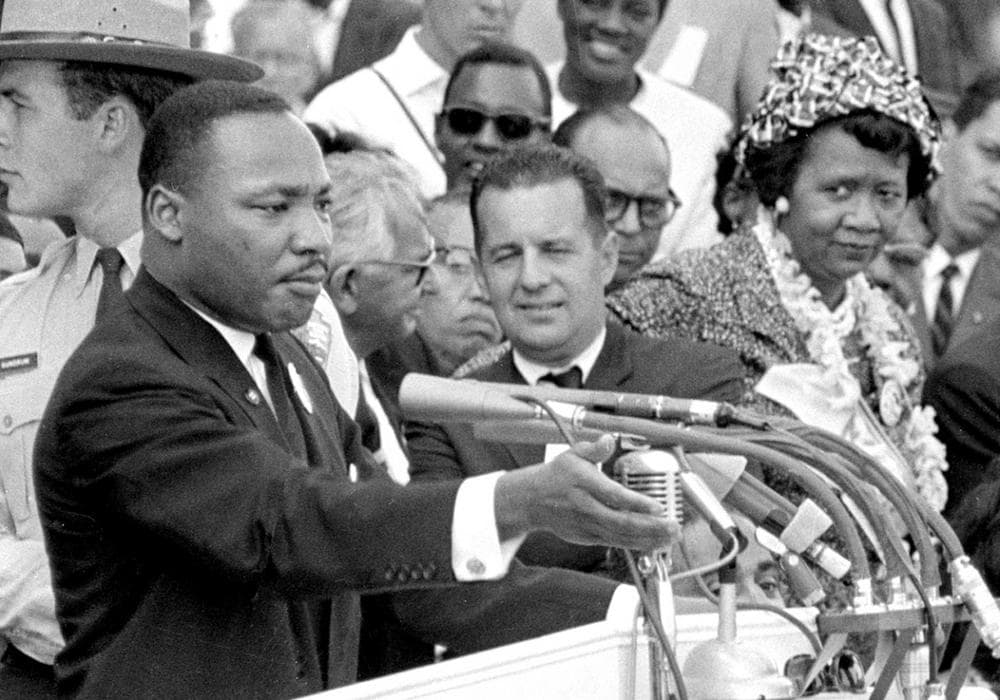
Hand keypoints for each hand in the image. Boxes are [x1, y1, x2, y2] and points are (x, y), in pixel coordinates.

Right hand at [494, 434, 679, 551]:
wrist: (532, 501)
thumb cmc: (556, 477)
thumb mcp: (572, 454)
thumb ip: (594, 449)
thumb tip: (608, 439)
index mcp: (584, 484)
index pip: (613, 496)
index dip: (637, 503)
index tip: (658, 506)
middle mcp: (587, 508)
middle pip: (622, 522)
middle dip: (651, 527)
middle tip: (673, 526)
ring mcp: (588, 526)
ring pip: (622, 537)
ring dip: (649, 538)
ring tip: (671, 536)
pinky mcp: (589, 537)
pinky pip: (616, 544)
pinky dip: (637, 545)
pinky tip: (655, 543)